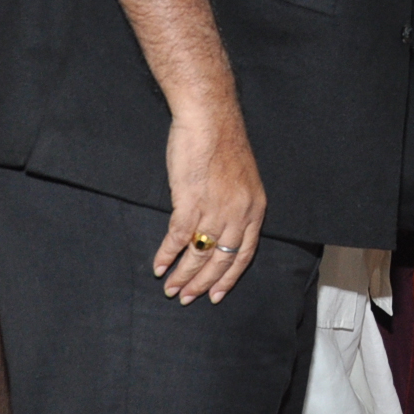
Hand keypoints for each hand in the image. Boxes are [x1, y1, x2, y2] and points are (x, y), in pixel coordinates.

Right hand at [154, 110, 266, 303]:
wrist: (209, 116)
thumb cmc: (222, 142)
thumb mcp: (241, 179)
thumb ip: (235, 205)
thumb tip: (220, 229)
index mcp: (255, 208)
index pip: (245, 254)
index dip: (229, 277)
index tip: (216, 294)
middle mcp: (239, 213)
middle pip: (222, 260)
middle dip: (203, 283)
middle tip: (187, 297)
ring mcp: (215, 208)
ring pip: (199, 254)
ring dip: (182, 274)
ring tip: (170, 288)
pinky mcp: (191, 201)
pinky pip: (178, 238)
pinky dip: (166, 255)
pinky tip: (158, 265)